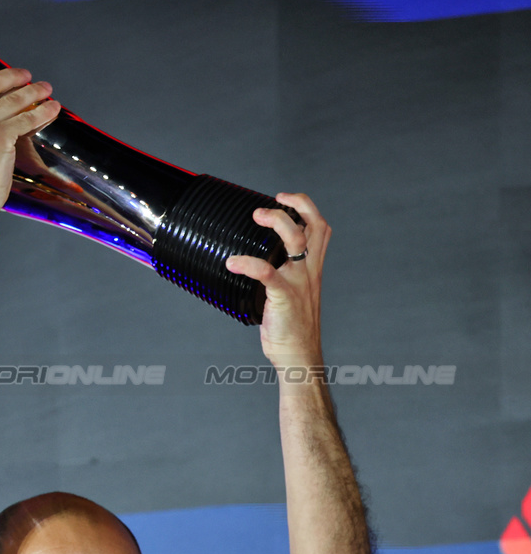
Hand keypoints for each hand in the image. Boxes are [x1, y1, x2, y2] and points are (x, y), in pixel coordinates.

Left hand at [225, 193, 330, 367]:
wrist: (298, 355)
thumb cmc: (292, 327)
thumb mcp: (294, 294)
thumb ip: (284, 275)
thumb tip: (258, 262)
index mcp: (312, 269)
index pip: (320, 229)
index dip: (306, 208)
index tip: (285, 198)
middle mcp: (309, 272)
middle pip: (314, 227)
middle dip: (294, 207)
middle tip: (265, 208)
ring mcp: (298, 283)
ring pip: (295, 241)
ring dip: (277, 223)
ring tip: (255, 217)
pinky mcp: (284, 296)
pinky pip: (267, 273)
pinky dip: (248, 263)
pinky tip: (232, 262)